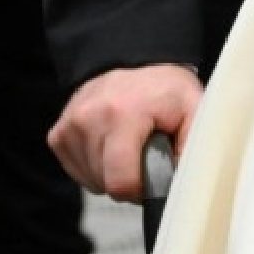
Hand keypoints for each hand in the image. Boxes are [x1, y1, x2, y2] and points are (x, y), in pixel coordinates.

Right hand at [48, 64, 203, 201]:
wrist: (135, 63)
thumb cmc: (167, 91)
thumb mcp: (196, 111)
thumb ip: (194, 149)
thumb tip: (185, 186)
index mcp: (123, 114)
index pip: (121, 181)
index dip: (141, 190)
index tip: (155, 175)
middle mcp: (88, 118)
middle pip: (106, 184)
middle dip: (130, 179)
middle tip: (147, 155)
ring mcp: (69, 127)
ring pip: (92, 181)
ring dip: (113, 174)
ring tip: (131, 147)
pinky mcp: (58, 135)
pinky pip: (79, 173)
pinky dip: (98, 168)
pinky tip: (112, 147)